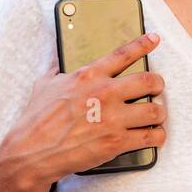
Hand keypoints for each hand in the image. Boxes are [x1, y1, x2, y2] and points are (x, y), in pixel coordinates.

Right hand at [0, 33, 165, 190]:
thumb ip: (57, 70)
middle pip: (149, 81)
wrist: (32, 152)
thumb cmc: (36, 119)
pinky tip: (154, 136)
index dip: (143, 44)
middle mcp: (105, 93)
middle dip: (158, 84)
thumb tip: (58, 59)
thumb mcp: (45, 85)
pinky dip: (157, 137)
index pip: (123, 54)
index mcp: (88, 75)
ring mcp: (112, 118)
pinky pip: (150, 137)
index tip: (154, 39)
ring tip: (156, 115)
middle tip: (157, 88)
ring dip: (159, 113)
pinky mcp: (116, 142)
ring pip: (155, 110)